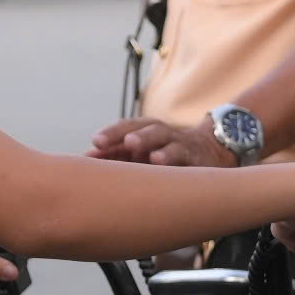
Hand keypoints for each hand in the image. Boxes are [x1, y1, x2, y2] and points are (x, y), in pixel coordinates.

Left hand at [90, 117, 233, 167]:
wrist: (210, 150)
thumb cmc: (165, 153)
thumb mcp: (142, 152)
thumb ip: (116, 155)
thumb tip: (84, 160)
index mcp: (146, 131)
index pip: (127, 127)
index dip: (112, 134)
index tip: (96, 143)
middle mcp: (163, 135)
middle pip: (147, 129)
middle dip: (132, 135)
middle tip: (121, 142)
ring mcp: (182, 146)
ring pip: (170, 142)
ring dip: (161, 148)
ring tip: (153, 157)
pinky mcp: (200, 161)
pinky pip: (191, 160)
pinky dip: (182, 163)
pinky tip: (171, 167)